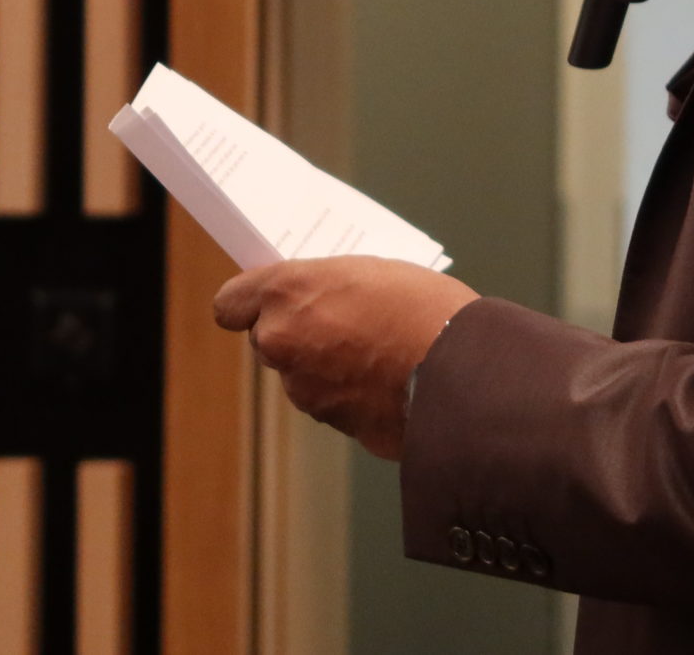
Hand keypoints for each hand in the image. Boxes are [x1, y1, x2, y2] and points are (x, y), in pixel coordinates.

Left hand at [212, 256, 478, 460]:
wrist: (463, 375)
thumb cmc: (424, 309)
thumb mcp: (372, 271)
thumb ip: (327, 287)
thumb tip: (316, 303)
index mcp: (287, 293)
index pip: (230, 304)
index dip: (250, 303)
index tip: (270, 300)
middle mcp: (283, 342)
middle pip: (268, 339)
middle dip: (296, 333)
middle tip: (342, 321)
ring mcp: (304, 388)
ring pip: (301, 373)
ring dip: (325, 365)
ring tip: (378, 350)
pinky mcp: (330, 422)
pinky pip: (331, 401)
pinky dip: (350, 393)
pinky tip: (388, 379)